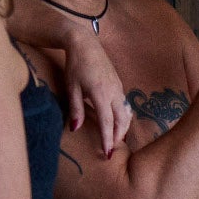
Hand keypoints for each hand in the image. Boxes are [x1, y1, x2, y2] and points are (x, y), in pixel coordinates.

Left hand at [61, 28, 131, 156]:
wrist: (85, 44)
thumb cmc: (75, 65)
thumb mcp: (71, 87)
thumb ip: (75, 109)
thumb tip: (76, 128)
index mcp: (101, 94)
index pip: (107, 123)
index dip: (107, 140)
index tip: (107, 153)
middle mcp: (114, 93)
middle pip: (122, 121)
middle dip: (119, 136)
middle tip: (112, 150)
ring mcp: (119, 89)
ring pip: (126, 114)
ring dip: (123, 128)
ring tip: (116, 139)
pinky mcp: (119, 85)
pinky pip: (125, 105)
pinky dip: (123, 117)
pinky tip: (116, 122)